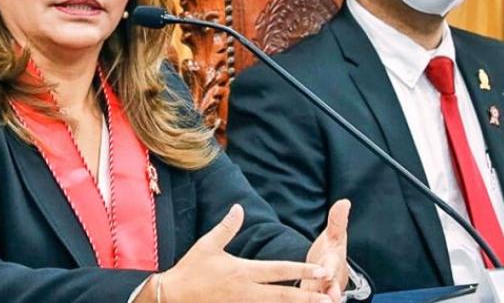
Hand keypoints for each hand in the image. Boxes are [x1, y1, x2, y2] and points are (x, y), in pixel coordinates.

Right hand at [136, 204, 333, 302]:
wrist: (173, 297)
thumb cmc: (191, 270)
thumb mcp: (207, 244)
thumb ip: (227, 227)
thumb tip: (239, 208)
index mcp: (243, 271)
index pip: (278, 271)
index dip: (302, 271)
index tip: (322, 270)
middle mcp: (247, 291)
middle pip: (284, 296)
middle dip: (307, 297)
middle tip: (329, 298)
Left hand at [302, 199, 351, 301]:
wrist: (329, 273)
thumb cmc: (330, 253)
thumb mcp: (334, 237)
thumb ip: (337, 221)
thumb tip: (344, 201)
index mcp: (333, 265)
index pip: (332, 268)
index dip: (329, 272)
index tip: (326, 275)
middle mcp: (330, 283)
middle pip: (330, 292)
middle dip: (329, 296)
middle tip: (329, 299)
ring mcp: (320, 295)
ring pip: (319, 300)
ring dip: (313, 302)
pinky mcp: (310, 301)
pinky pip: (306, 302)